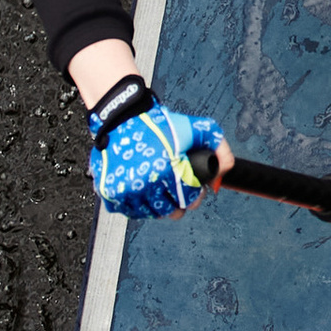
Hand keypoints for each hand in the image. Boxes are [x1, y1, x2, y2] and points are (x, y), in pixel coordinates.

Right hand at [87, 78, 224, 218]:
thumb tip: (222, 175)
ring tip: (161, 192)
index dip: (195, 196)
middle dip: (178, 205)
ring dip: (157, 207)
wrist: (123, 116)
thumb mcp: (198, 128)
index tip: (194, 191)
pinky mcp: (108, 191)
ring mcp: (124, 189)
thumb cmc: (160, 122)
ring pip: (148, 214)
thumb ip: (220, 149)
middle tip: (178, 195)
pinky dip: (136, 206)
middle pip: (169, 212)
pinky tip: (143, 193)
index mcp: (166, 170)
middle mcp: (144, 183)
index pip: (188, 200)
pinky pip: (126, 211)